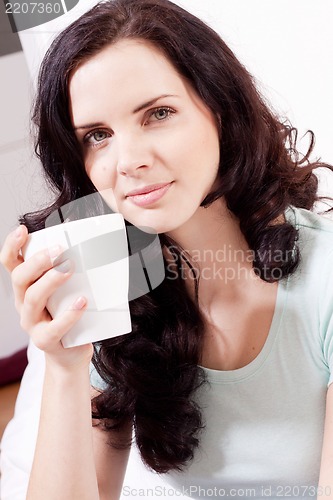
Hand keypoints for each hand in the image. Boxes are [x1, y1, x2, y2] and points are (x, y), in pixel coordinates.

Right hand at [0, 225, 92, 369]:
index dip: (11, 246)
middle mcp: (23, 303)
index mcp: (26, 287)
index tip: (23, 229)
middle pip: (20, 278)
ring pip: (32, 299)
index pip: (11, 263)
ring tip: (69, 268)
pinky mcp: (45, 341)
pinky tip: (82, 303)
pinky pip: (53, 329)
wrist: (70, 355)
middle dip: (38, 261)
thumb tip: (96, 240)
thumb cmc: (71, 315)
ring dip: (50, 281)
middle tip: (60, 250)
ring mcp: (32, 324)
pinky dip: (68, 315)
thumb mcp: (66, 291)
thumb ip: (72, 270)